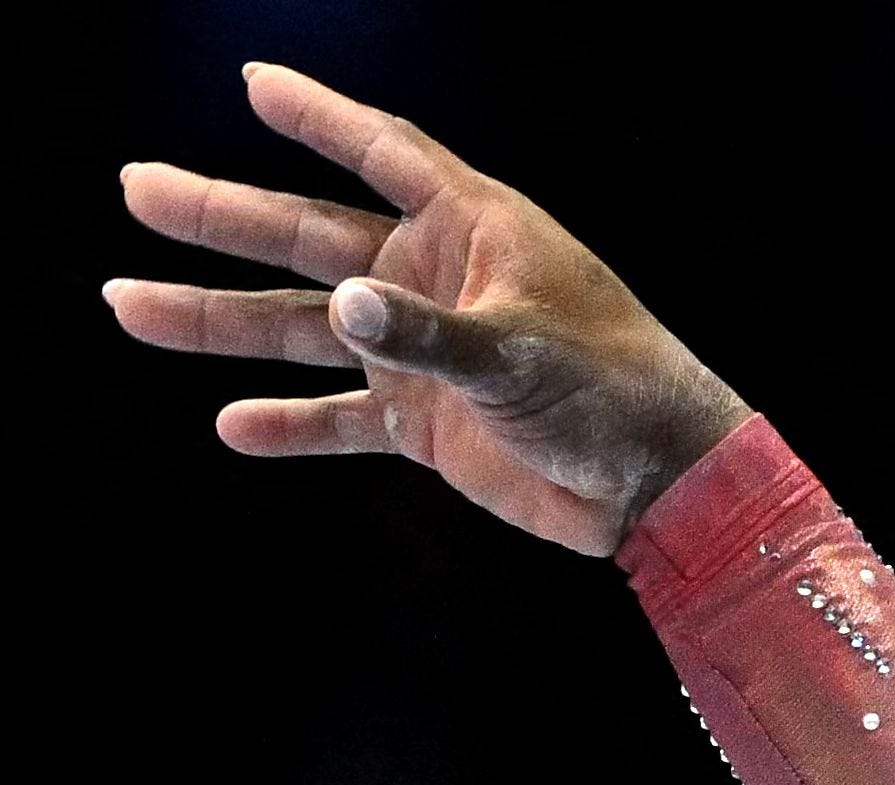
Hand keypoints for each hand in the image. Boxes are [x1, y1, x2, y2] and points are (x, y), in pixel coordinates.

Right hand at [106, 63, 747, 555]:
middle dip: (222, 214)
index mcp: (474, 231)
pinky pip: (337, 419)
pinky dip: (288, 424)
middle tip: (136, 187)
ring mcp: (422, 352)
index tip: (253, 80)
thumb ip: (430, 332)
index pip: (384, 153)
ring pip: (299, 326)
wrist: (661, 486)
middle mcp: (434, 280)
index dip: (321, 115)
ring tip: (125, 303)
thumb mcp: (524, 355)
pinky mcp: (423, 423)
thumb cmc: (617, 393)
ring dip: (217, 319)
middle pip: (309, 233)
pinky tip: (231, 424)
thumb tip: (345, 307)